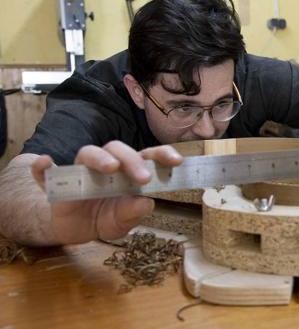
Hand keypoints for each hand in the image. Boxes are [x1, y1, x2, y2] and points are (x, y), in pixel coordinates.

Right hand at [31, 141, 182, 244]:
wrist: (74, 229)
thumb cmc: (103, 218)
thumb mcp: (121, 223)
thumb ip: (132, 214)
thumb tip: (146, 203)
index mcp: (127, 172)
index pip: (146, 156)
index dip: (162, 154)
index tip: (177, 161)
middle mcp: (105, 165)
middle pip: (118, 149)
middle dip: (132, 160)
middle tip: (143, 178)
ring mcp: (79, 171)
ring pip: (87, 152)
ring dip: (99, 157)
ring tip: (109, 167)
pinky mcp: (55, 183)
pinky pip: (45, 172)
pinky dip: (42, 168)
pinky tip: (45, 164)